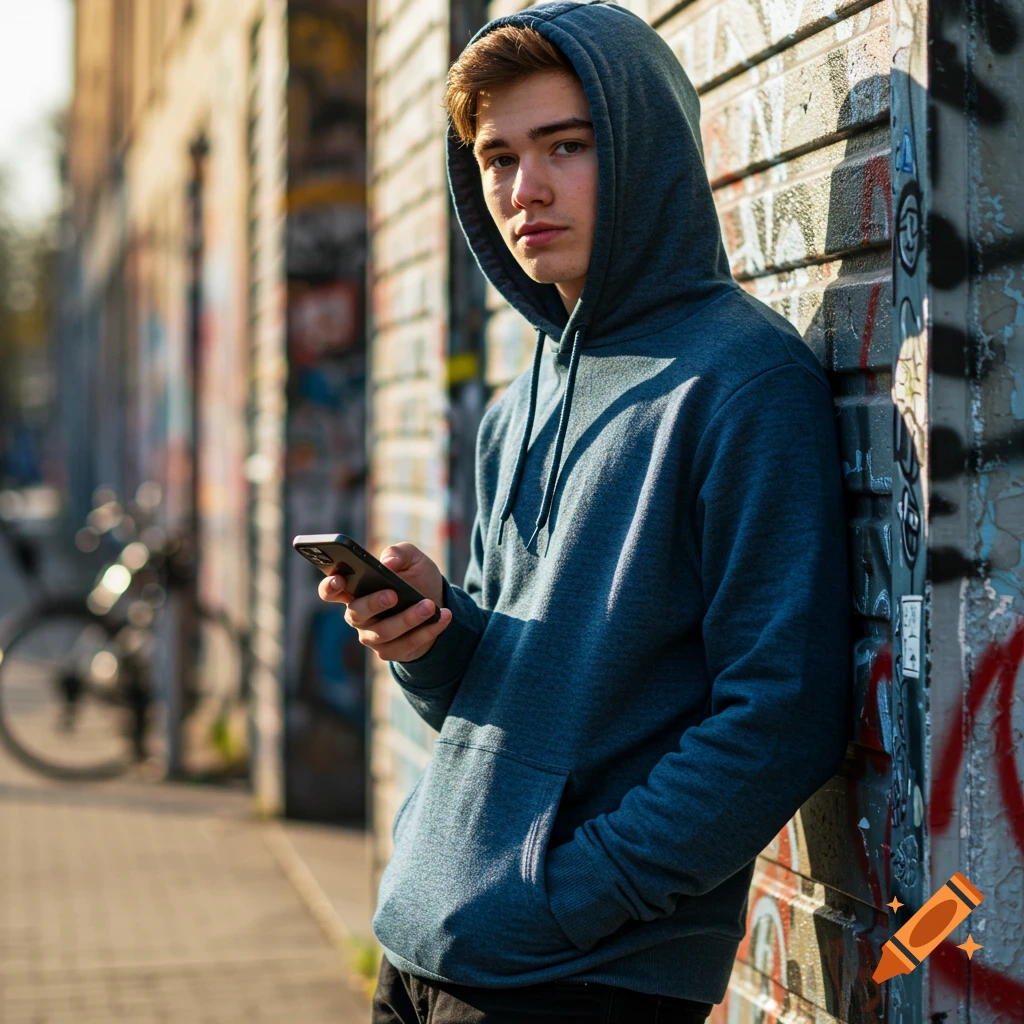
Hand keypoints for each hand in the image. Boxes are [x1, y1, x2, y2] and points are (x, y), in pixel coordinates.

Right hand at [317, 542, 452, 662]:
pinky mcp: (393, 651)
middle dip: (373, 604)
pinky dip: (428, 631)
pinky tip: (443, 617)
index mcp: (355, 589)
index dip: (329, 586)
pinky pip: (406, 645)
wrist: (439, 602)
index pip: (331, 590)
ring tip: (429, 606)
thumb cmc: (417, 578)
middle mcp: (359, 615)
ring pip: (384, 633)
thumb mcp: (413, 558)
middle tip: (393, 595)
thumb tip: (388, 562)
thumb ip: (399, 553)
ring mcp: (373, 636)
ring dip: (408, 619)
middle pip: (356, 614)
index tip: (339, 579)